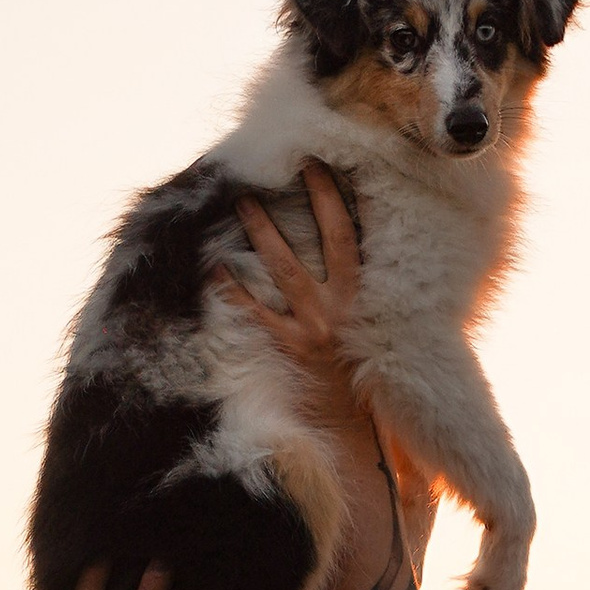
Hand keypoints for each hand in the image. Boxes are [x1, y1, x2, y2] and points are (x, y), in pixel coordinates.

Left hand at [214, 162, 370, 450]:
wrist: (353, 425)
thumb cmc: (363, 368)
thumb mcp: (373, 325)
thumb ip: (360, 287)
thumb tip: (351, 239)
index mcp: (366, 295)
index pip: (353, 235)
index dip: (336, 198)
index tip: (320, 164)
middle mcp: (344, 306)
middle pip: (325, 241)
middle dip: (309, 202)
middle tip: (282, 168)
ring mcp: (317, 326)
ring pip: (288, 270)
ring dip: (265, 233)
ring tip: (244, 201)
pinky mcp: (292, 347)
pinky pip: (259, 313)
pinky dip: (236, 290)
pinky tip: (216, 268)